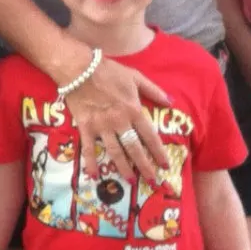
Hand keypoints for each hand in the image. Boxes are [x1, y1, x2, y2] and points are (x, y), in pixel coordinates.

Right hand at [60, 46, 170, 185]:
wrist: (79, 68)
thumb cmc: (109, 71)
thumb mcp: (135, 77)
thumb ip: (154, 91)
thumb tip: (171, 103)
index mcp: (134, 110)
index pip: (150, 136)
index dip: (158, 152)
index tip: (165, 165)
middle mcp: (120, 122)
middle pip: (135, 149)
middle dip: (145, 166)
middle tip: (152, 181)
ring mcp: (102, 127)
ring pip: (115, 152)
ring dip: (123, 168)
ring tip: (130, 181)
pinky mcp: (85, 128)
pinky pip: (88, 149)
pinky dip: (91, 163)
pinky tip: (94, 176)